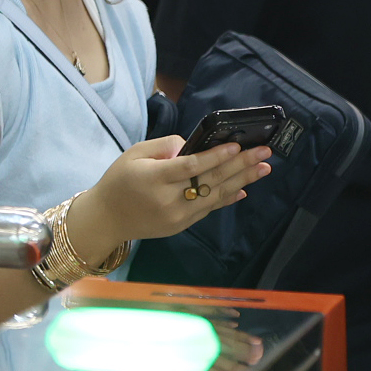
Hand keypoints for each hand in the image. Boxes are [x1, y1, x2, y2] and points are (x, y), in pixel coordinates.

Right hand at [79, 136, 271, 245]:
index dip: (216, 156)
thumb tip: (192, 146)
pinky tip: (245, 187)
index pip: (191, 167)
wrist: (106, 219)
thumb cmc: (119, 180)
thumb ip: (164, 146)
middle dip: (241, 164)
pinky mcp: (182, 225)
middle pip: (210, 180)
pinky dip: (228, 197)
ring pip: (215, 196)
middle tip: (264, 152)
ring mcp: (177, 216)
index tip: (237, 145)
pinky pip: (209, 209)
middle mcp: (169, 200)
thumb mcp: (134, 154)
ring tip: (264, 167)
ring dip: (243, 180)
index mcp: (154, 178)